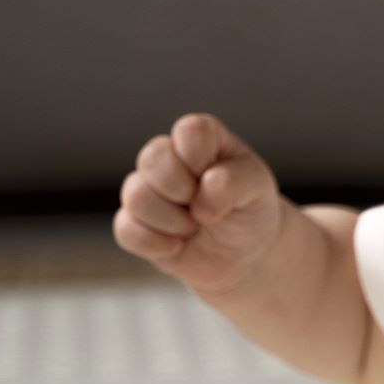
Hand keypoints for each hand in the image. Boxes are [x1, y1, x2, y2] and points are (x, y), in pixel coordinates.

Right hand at [113, 113, 284, 293]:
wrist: (244, 253)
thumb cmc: (249, 208)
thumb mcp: (257, 188)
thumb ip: (234, 182)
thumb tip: (199, 201)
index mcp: (202, 140)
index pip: (190, 131)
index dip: (201, 159)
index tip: (218, 179)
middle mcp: (169, 159)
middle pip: (152, 157)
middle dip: (182, 189)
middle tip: (205, 208)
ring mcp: (149, 191)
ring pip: (135, 194)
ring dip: (172, 220)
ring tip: (194, 227)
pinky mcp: (135, 224)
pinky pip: (125, 229)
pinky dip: (156, 244)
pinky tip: (177, 246)